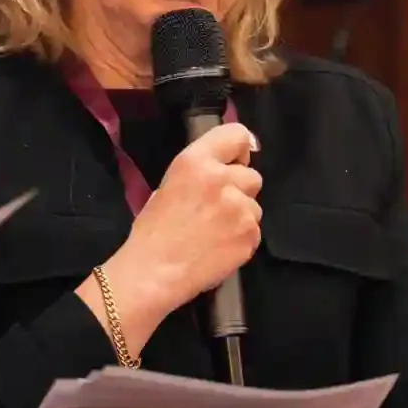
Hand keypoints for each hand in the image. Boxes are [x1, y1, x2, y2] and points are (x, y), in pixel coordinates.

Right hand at [87, 122, 261, 352]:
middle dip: (239, 189)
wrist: (154, 272)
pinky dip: (241, 238)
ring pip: (254, 205)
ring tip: (215, 232)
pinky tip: (220, 247)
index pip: (236, 135)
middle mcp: (223, 179)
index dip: (238, 149)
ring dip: (241, 215)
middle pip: (252, 175)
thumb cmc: (153, 230)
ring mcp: (241, 208)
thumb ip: (201, 171)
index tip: (235, 160)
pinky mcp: (251, 235)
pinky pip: (254, 230)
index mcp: (196, 161)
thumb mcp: (169, 184)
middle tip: (217, 207)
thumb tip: (228, 166)